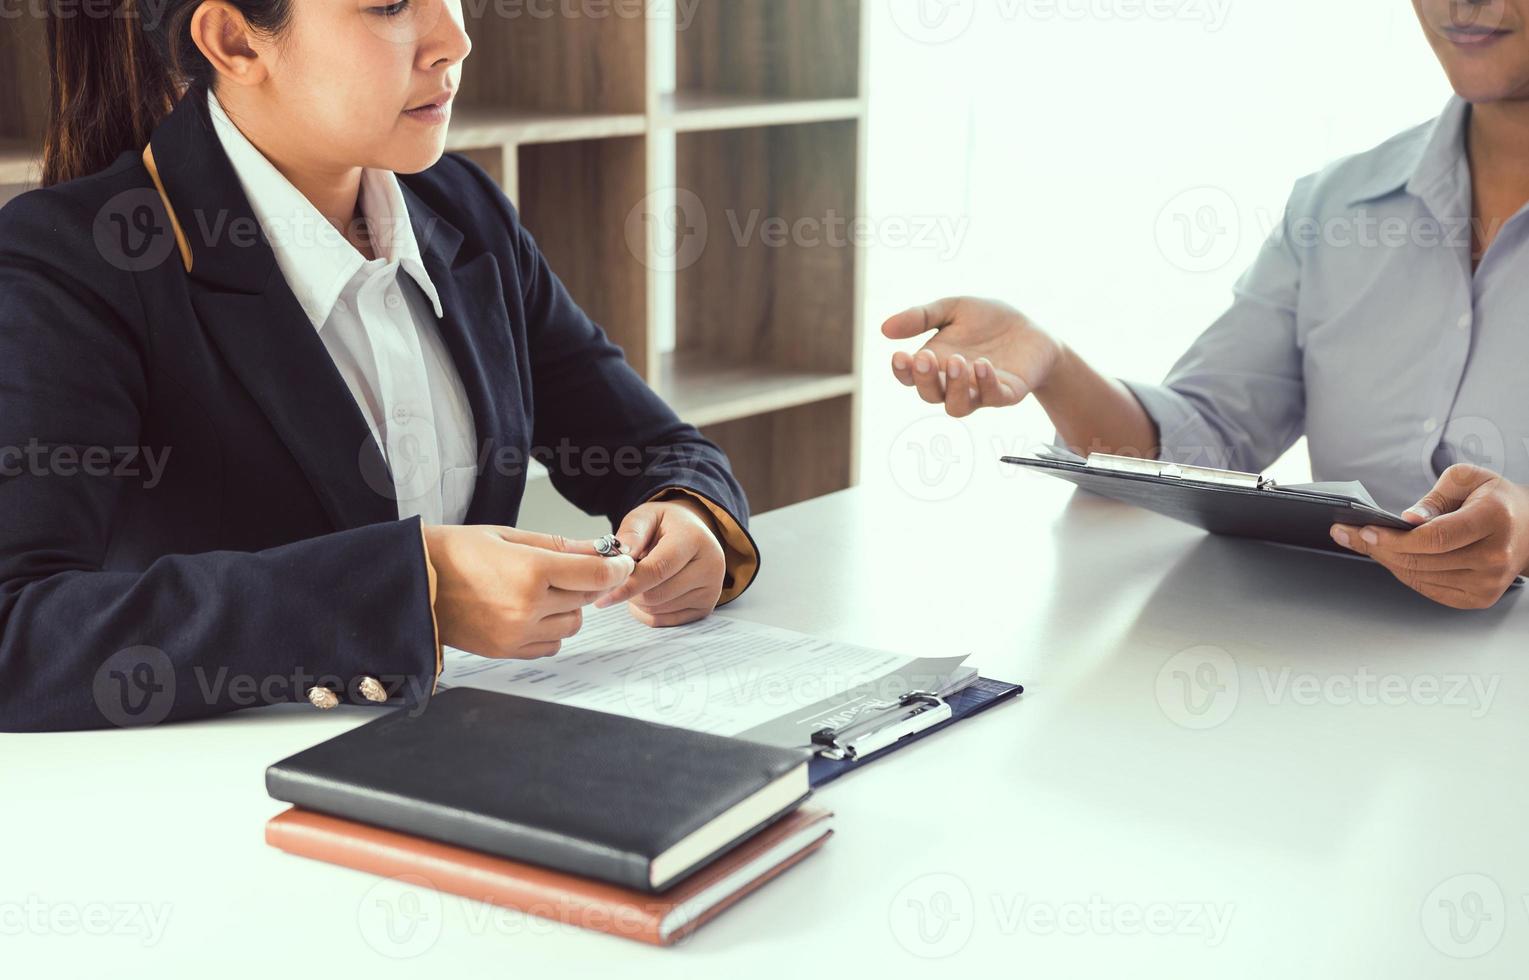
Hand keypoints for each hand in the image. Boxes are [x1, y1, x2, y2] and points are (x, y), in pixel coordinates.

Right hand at [422, 525, 635, 657]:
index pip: (596, 574)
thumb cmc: (454, 553)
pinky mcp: (507, 651)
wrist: (412, 583)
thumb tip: (598, 549)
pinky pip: (551, 645)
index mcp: (529, 571)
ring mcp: (517, 633)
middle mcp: (527, 606)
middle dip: (585, 582)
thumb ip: (559, 546)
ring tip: (540, 590)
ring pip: (573, 625)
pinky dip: (550, 630)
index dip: (615, 566)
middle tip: (566, 569)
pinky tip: (529, 612)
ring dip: (568, 608)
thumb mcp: (508, 536)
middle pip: (587, 598)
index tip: (620, 562)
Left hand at [594, 497, 725, 626]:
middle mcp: (710, 566)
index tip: (604, 593)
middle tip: (620, 579)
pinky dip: (647, 612)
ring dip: (637, 601)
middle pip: (656, 595)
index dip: (628, 584)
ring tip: (638, 580)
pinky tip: (646, 593)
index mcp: (695, 539)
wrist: (693, 533)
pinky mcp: (705, 607)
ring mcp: (711, 590)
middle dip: (630, 591)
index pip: (658, 569)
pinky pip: (665, 621)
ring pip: (658, 610)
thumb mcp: (646, 516)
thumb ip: (632, 533)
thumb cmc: (666, 525)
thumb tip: (620, 558)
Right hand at [881, 296, 1062, 417]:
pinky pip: (992, 397)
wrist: (1032, 329)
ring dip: (954, 387)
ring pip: (957, 406)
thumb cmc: (988, 321)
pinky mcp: (1006, 393)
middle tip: (925, 357)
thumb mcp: (953, 309)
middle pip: (930, 395)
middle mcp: (953, 384)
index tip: (899, 355)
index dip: (902, 371)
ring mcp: (979, 392)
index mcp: (935, 364)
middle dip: (925, 379)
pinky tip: (983, 364)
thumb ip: (921, 317)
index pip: (910, 377)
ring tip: (958, 362)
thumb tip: (884, 329)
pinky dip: (985, 383)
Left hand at [1330, 464, 1528, 609]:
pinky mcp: (1478, 598)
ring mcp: (1488, 583)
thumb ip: (1434, 498)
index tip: (1364, 530)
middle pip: (1421, 560)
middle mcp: (1494, 556)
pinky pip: (1427, 588)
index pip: (1435, 537)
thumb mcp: (1468, 479)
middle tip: (1345, 534)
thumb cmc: (1494, 500)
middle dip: (1377, 547)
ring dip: (1385, 560)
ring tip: (1362, 542)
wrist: (1528, 531)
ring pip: (1419, 576)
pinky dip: (1403, 572)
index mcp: (1493, 521)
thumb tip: (1407, 520)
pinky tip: (1388, 557)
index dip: (1395, 538)